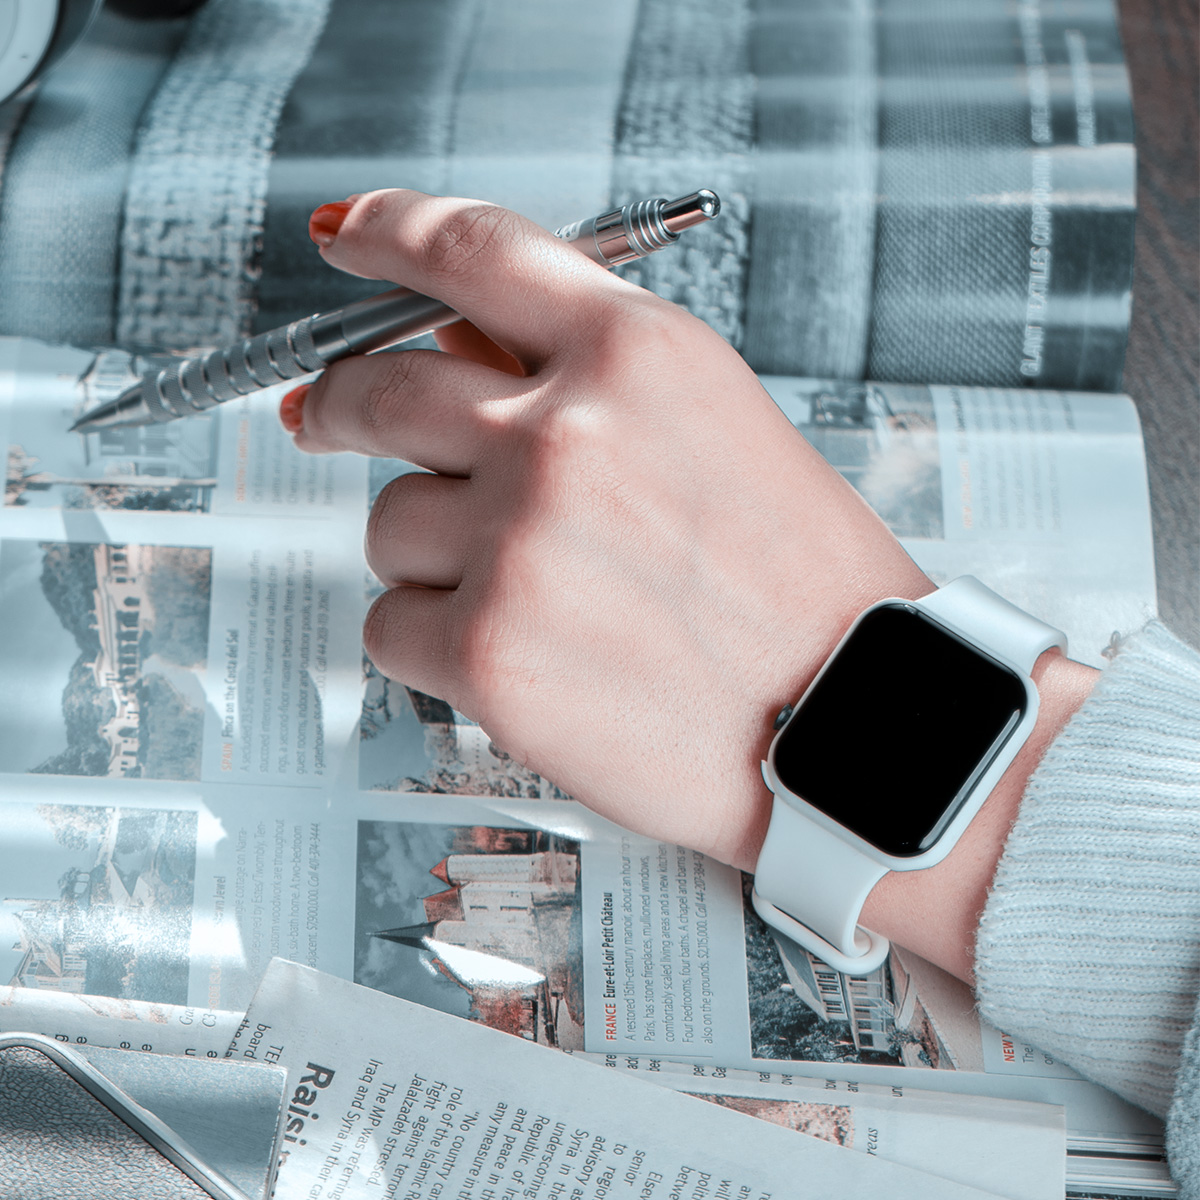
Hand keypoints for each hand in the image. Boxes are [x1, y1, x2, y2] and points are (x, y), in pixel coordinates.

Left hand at [287, 189, 931, 870]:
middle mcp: (566, 434)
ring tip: (532, 598)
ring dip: (431, 557)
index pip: (470, 248)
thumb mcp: (712, 428)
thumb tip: (453, 346)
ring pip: (386, 525)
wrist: (860, 720)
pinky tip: (518, 656)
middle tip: (331, 421)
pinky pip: (388, 625)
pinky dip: (431, 643)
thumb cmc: (804, 586)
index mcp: (635, 355)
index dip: (386, 227)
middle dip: (343, 407)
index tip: (344, 233)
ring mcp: (518, 541)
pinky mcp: (486, 650)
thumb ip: (579, 376)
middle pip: (381, 388)